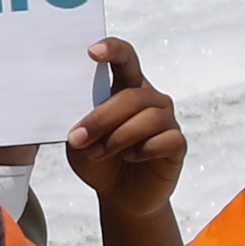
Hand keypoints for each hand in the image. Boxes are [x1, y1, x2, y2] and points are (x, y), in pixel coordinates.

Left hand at [62, 38, 184, 226]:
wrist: (120, 196)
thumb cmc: (98, 159)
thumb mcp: (80, 139)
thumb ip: (78, 120)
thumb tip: (68, 108)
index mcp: (126, 86)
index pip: (125, 58)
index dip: (112, 49)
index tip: (92, 51)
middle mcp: (150, 98)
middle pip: (131, 96)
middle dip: (101, 118)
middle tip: (77, 138)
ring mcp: (167, 120)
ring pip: (148, 118)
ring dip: (118, 137)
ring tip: (97, 153)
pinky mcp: (177, 144)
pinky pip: (164, 140)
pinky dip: (142, 150)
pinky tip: (130, 158)